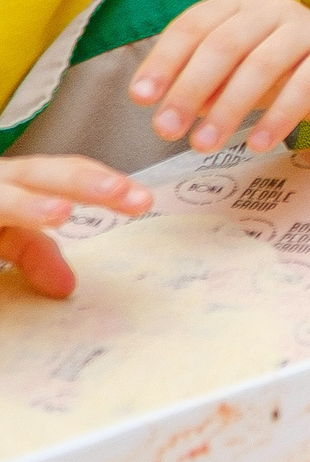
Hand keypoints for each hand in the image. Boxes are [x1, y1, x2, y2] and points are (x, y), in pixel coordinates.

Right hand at [1, 156, 152, 298]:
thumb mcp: (0, 234)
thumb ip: (32, 252)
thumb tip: (67, 288)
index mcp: (11, 181)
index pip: (63, 174)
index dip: (103, 183)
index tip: (143, 201)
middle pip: (37, 174)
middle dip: (82, 181)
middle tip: (125, 194)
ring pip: (1, 197)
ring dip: (27, 204)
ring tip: (59, 214)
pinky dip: (2, 230)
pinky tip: (18, 225)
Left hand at [129, 0, 309, 155]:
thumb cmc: (272, 70)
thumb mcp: (229, 69)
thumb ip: (198, 80)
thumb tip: (164, 107)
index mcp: (237, 3)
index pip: (192, 25)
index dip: (164, 61)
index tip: (141, 99)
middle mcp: (272, 8)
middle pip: (224, 45)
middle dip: (190, 90)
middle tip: (167, 132)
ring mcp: (307, 29)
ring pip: (262, 66)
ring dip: (229, 109)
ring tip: (204, 145)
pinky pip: (304, 87)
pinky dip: (278, 118)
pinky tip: (257, 144)